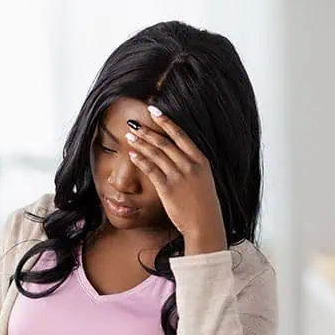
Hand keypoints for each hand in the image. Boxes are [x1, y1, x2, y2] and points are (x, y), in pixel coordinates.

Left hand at [125, 105, 226, 252]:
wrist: (205, 224)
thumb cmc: (203, 204)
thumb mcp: (203, 180)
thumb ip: (192, 166)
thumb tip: (177, 155)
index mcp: (201, 160)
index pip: (180, 135)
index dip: (166, 121)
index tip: (153, 110)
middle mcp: (190, 165)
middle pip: (165, 142)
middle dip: (147, 131)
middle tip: (133, 123)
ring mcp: (179, 176)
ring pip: (156, 153)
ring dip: (141, 143)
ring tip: (129, 136)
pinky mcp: (168, 188)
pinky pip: (151, 169)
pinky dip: (140, 160)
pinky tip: (131, 154)